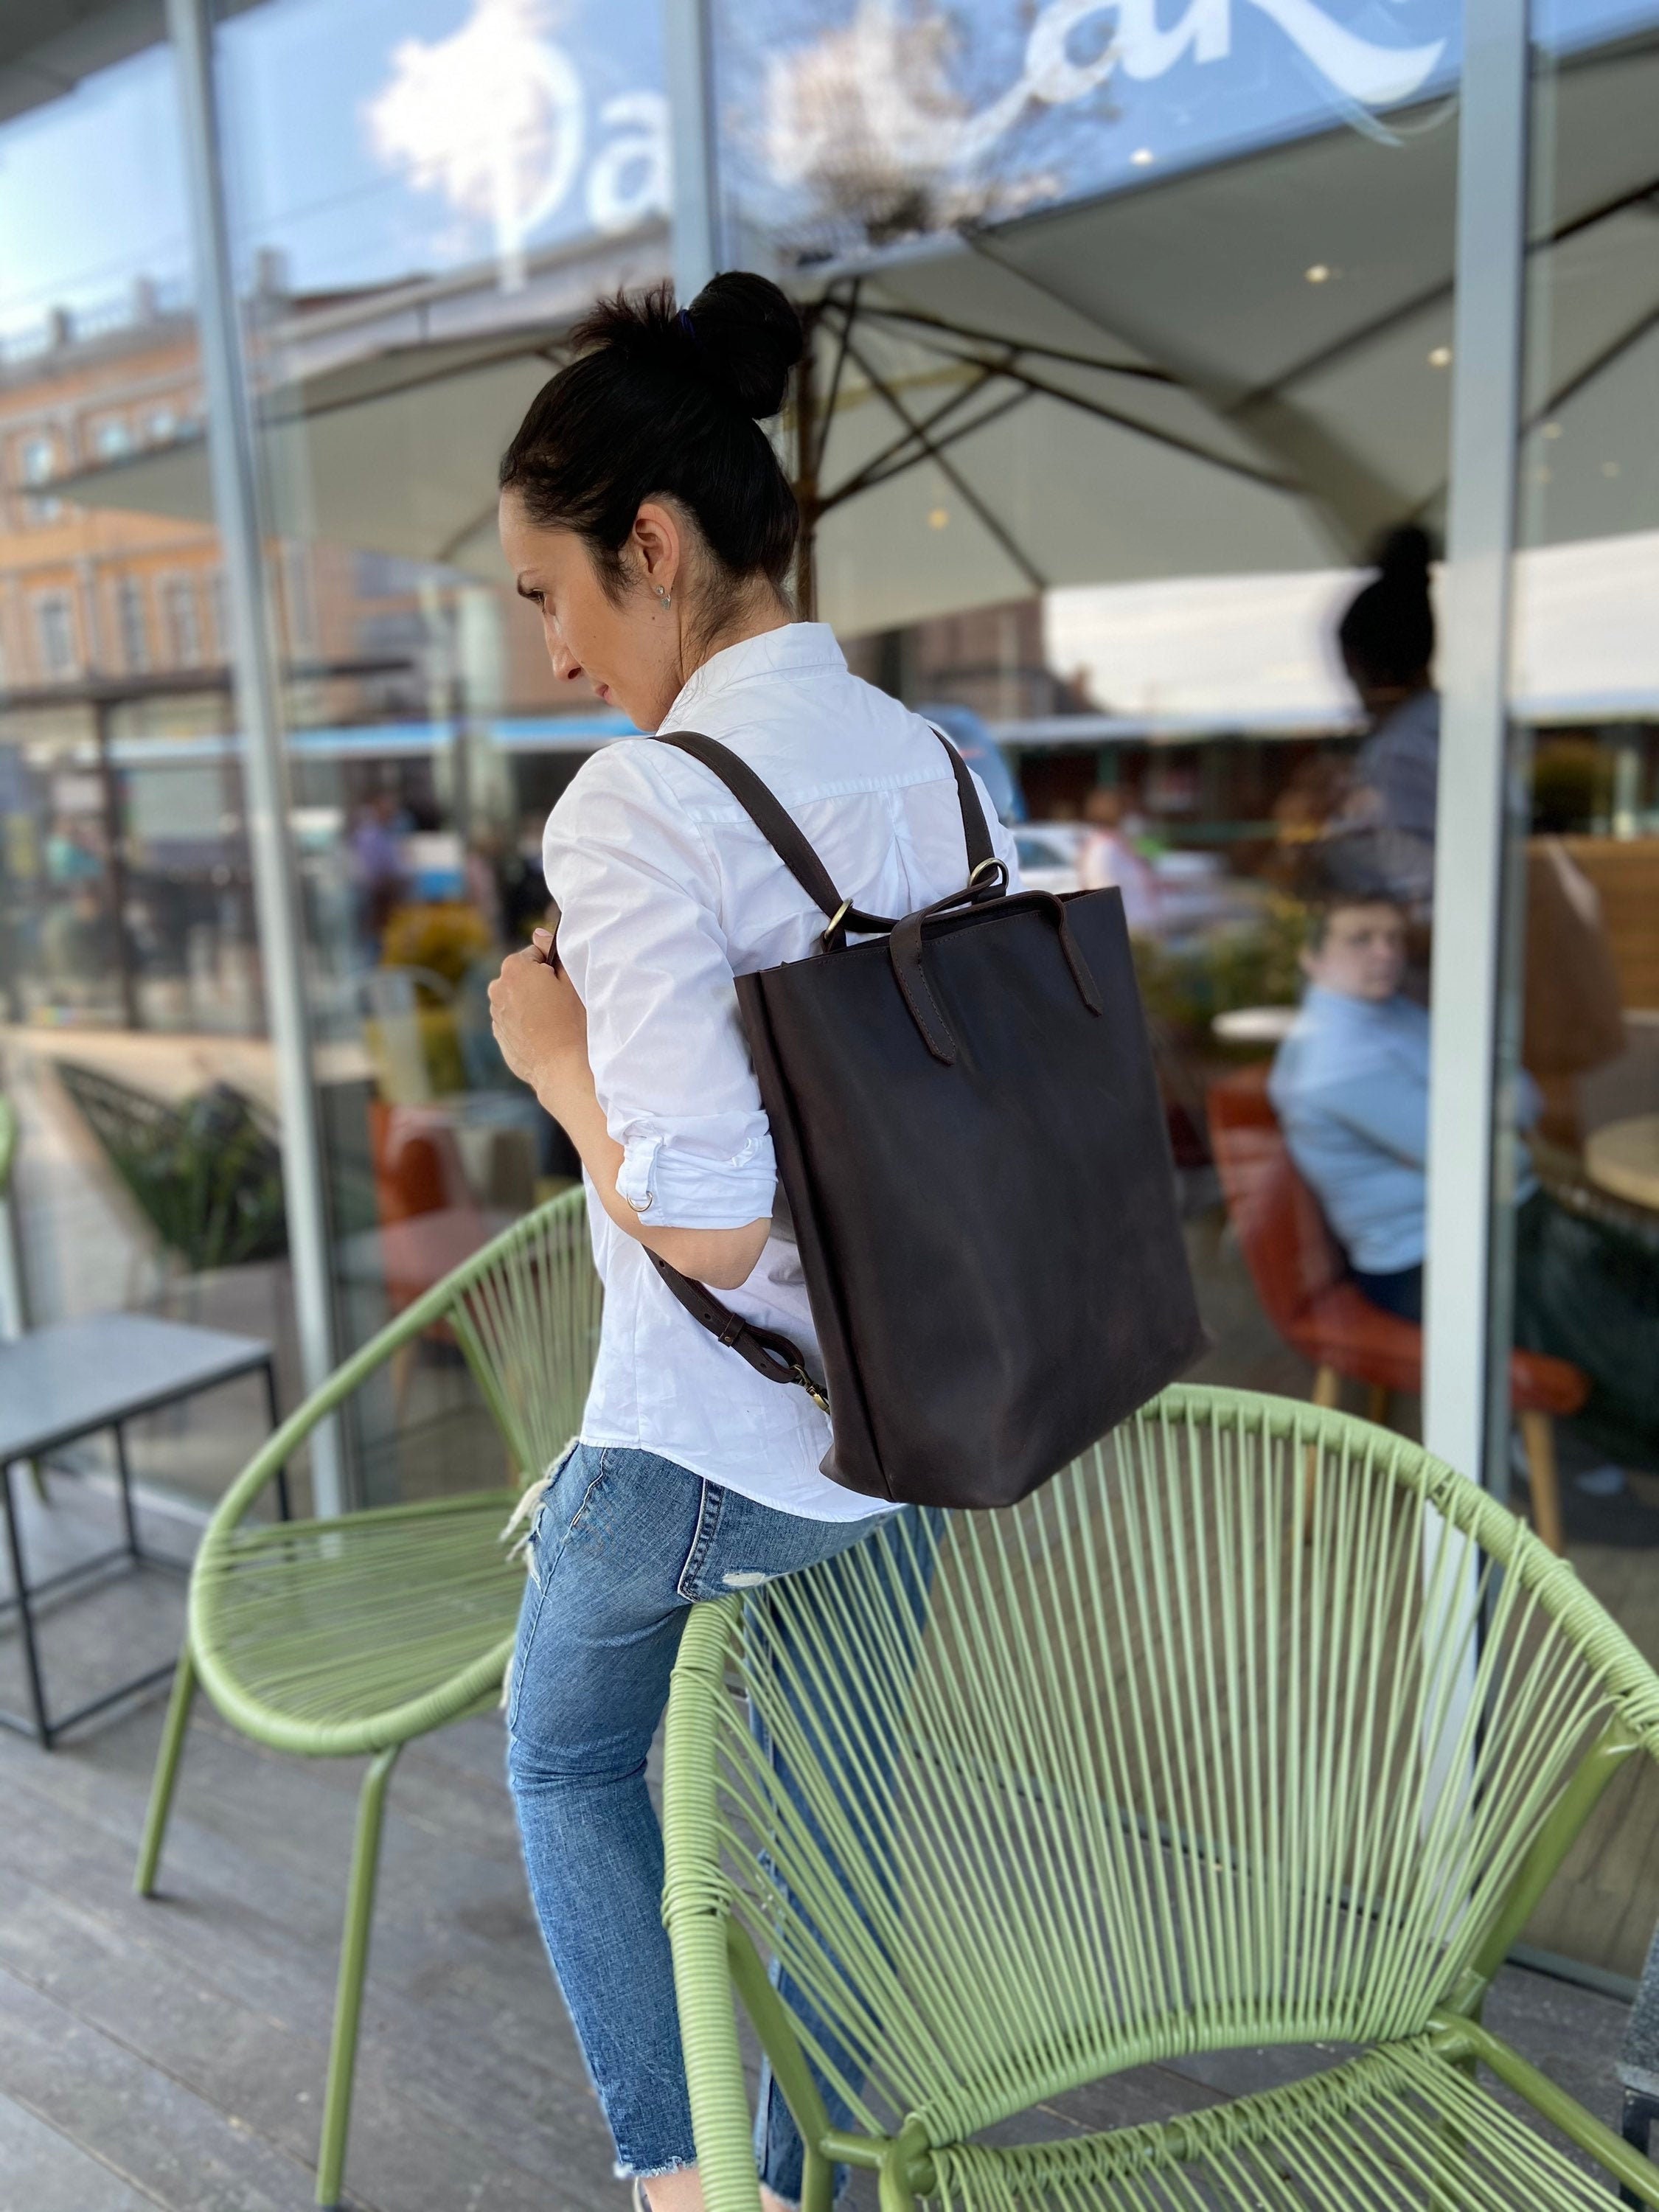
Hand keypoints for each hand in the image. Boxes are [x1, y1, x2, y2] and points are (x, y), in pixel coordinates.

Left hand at [488, 933, 586, 1099]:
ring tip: (554, 1022)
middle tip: (561, 1004)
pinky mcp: (498, 1036)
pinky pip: (514, 1020)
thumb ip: (552, 950)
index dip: (552, 967)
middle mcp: (497, 989)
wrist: (563, 1069)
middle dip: (538, 984)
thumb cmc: (573, 1022)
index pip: (535, 953)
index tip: (563, 985)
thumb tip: (538, 932)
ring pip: (517, 998)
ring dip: (532, 1004)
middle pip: (522, 976)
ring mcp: (495, 1015)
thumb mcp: (571, 980)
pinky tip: (545, 1036)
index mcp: (513, 968)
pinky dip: (526, 1023)